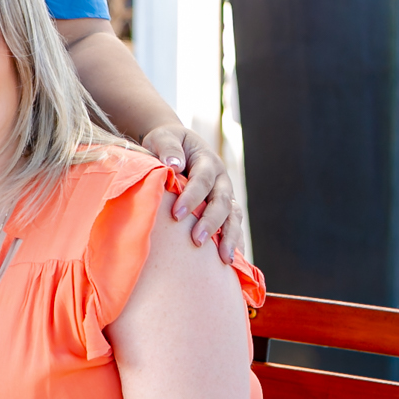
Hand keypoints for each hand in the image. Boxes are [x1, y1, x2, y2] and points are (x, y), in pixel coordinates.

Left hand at [141, 123, 239, 253]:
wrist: (178, 146)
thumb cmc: (166, 143)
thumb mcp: (163, 137)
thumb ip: (167, 147)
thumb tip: (174, 164)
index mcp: (207, 160)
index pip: (202, 180)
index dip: (191, 197)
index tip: (176, 215)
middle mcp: (221, 179)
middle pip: (222, 201)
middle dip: (211, 222)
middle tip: (197, 240)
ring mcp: (226, 194)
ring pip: (233, 216)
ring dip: (229, 237)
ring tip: (224, 259)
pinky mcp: (225, 208)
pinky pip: (234, 225)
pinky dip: (235, 241)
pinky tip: (232, 260)